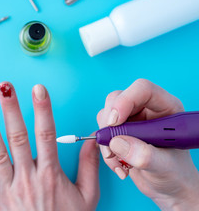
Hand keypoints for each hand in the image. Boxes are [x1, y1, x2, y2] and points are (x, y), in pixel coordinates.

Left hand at [0, 82, 99, 210]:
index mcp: (50, 174)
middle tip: (5, 88)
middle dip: (12, 110)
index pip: (47, 134)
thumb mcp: (87, 198)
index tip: (38, 89)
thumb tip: (91, 144)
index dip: (42, 109)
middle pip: (19, 138)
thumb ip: (89, 169)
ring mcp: (9, 190)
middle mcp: (28, 178)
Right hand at [97, 79, 198, 209]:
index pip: (142, 90)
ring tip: (118, 161)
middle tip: (111, 145)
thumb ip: (144, 155)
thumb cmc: (175, 174)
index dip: (125, 101)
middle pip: (117, 98)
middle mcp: (147, 110)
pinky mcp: (119, 131)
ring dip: (106, 140)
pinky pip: (102, 131)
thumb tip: (117, 143)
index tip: (114, 122)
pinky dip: (104, 149)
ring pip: (106, 115)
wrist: (168, 188)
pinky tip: (118, 164)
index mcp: (166, 108)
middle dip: (109, 123)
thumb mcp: (164, 167)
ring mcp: (131, 120)